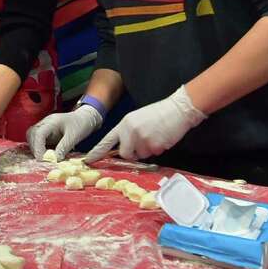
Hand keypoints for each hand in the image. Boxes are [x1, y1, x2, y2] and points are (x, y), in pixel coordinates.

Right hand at [26, 104, 103, 160]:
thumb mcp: (74, 136)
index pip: (39, 133)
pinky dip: (38, 148)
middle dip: (35, 148)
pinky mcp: (46, 132)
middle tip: (42, 160)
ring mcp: (44, 127)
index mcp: (52, 121)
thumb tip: (55, 160)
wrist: (85, 118)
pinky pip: (37, 140)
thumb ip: (64, 147)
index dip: (38, 147)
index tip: (41, 159)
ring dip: (35, 148)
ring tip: (44, 158)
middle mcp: (45, 123)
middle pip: (32, 135)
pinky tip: (45, 155)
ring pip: (32, 137)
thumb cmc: (81, 124)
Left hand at [85, 86, 205, 162]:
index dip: (98, 151)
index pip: (107, 140)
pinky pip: (153, 154)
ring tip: (156, 135)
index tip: (88, 159)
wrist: (178, 108)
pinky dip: (158, 149)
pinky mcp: (153, 145)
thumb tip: (125, 148)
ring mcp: (141, 139)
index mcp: (125, 124)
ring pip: (141, 155)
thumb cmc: (159, 114)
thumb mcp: (138, 119)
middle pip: (125, 153)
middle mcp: (130, 131)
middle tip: (145, 141)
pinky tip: (163, 137)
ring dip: (148, 150)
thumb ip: (129, 132)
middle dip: (133, 152)